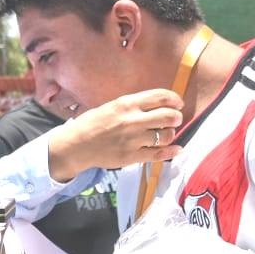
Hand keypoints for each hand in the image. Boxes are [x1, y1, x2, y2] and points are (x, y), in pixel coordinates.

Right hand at [47, 88, 184, 180]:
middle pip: (169, 116)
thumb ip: (134, 105)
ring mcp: (133, 140)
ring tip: (167, 134)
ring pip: (166, 136)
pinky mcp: (132, 156)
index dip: (174, 99)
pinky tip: (176, 149)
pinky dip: (172, 151)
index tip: (178, 104)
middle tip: (175, 119)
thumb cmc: (92, 124)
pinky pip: (159, 154)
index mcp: (127, 104)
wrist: (75, 145)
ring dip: (171, 134)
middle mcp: (133, 120)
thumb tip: (157, 106)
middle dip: (176, 117)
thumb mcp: (112, 106)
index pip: (161, 97)